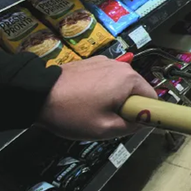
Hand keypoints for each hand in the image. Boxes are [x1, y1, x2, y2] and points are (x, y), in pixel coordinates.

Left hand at [38, 56, 157, 139]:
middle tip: (109, 120)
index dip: (146, 114)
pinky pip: (108, 78)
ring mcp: (106, 62)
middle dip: (128, 106)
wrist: (37, 94)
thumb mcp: (105, 129)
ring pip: (122, 85)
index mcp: (129, 80)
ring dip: (115, 97)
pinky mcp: (92, 62)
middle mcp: (121, 66)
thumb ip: (132, 127)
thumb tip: (144, 122)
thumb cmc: (72, 113)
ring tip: (94, 110)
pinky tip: (86, 99)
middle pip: (137, 90)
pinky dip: (103, 89)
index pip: (153, 98)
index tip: (132, 124)